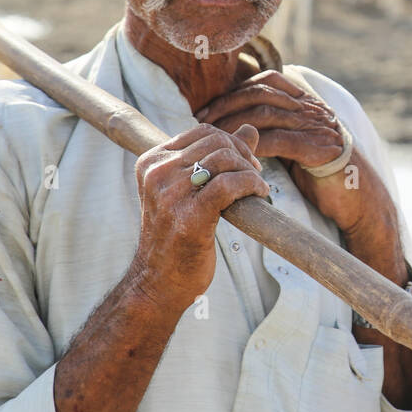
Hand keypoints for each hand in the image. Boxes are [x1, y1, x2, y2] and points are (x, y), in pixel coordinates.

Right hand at [131, 122, 271, 313]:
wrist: (159, 282)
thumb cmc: (177, 236)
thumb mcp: (191, 190)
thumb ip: (218, 156)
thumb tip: (251, 129)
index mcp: (151, 162)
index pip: (204, 132)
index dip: (233, 143)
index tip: (245, 164)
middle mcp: (157, 173)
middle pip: (217, 141)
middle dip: (244, 156)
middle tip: (254, 176)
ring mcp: (170, 194)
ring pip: (225, 159)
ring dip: (250, 172)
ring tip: (257, 189)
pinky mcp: (189, 216)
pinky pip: (231, 184)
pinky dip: (252, 185)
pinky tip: (259, 196)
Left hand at [195, 71, 402, 278]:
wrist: (359, 197)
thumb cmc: (323, 174)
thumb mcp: (297, 145)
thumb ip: (274, 130)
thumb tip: (237, 129)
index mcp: (307, 102)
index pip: (266, 81)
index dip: (234, 92)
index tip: (208, 110)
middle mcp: (312, 108)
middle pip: (261, 93)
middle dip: (226, 105)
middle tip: (201, 121)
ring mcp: (316, 126)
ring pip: (266, 114)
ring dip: (233, 125)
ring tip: (213, 139)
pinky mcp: (318, 149)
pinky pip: (278, 140)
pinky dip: (254, 146)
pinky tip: (237, 155)